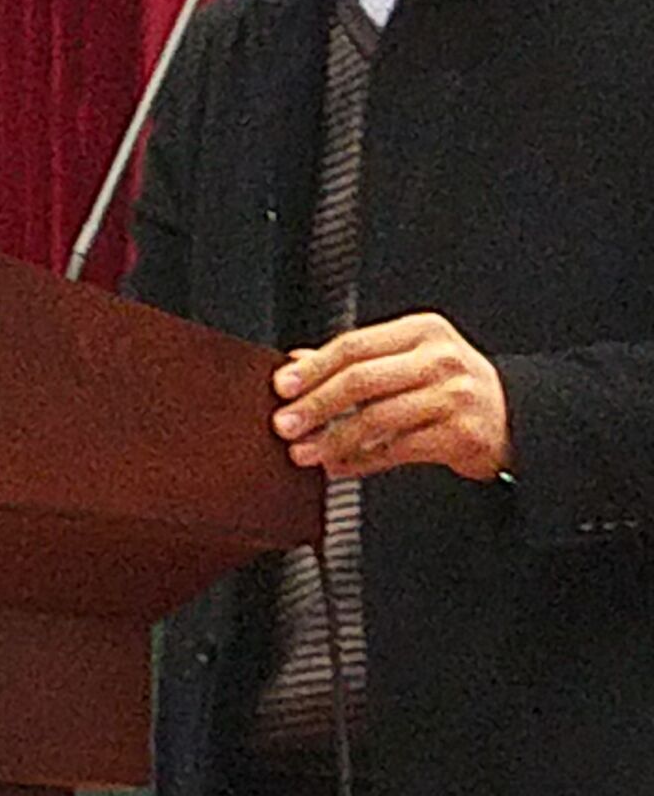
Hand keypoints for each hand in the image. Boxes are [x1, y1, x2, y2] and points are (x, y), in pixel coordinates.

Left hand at [271, 312, 512, 481]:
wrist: (516, 415)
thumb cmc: (453, 383)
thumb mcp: (411, 357)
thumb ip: (358, 359)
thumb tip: (296, 362)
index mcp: (421, 331)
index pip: (354, 345)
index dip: (313, 367)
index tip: (282, 386)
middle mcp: (439, 359)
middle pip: (362, 380)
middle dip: (316, 405)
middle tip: (285, 423)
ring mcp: (453, 397)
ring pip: (377, 418)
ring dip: (333, 439)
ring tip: (304, 451)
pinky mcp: (461, 435)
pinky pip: (398, 449)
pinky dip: (362, 460)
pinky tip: (339, 466)